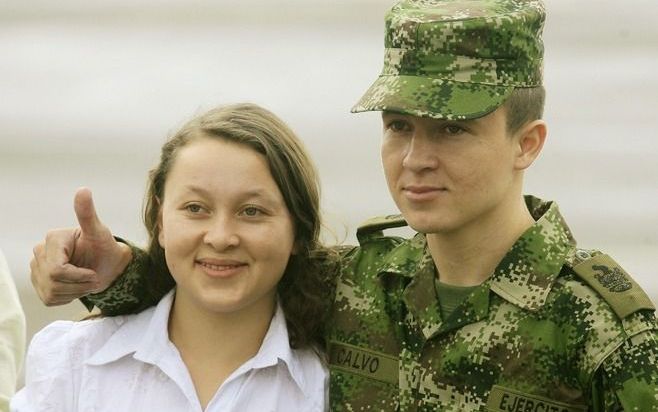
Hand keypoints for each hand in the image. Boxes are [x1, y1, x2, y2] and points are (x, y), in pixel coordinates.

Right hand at [30, 187, 132, 305]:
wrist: (106, 265)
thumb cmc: (104, 248)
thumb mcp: (100, 232)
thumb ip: (88, 214)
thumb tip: (83, 190)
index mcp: (53, 239)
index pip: (58, 269)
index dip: (78, 276)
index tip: (94, 273)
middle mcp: (40, 252)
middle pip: (54, 281)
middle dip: (79, 285)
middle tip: (93, 279)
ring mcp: (37, 268)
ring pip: (51, 292)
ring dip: (75, 292)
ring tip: (87, 283)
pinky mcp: (39, 283)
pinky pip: (49, 299)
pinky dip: (67, 297)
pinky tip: (76, 287)